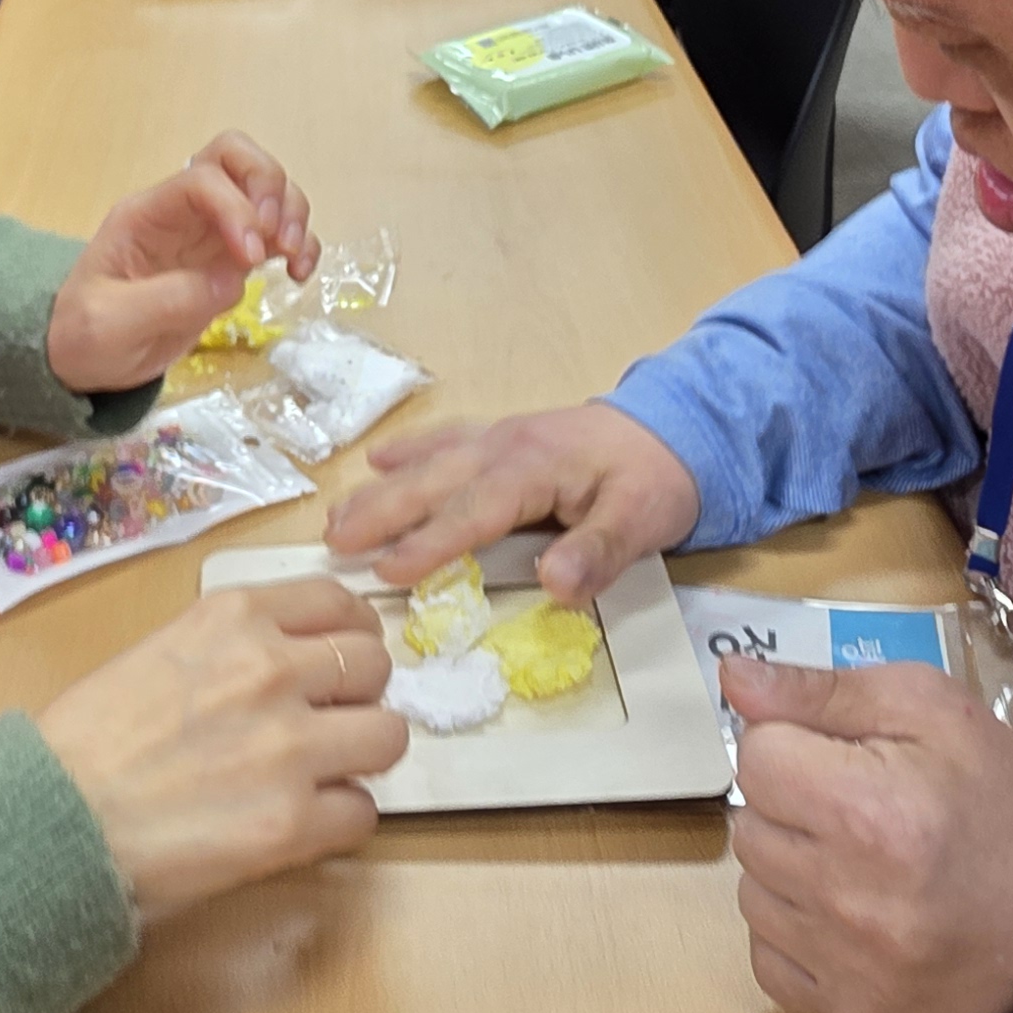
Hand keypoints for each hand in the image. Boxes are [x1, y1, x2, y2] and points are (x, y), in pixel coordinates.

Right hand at [37, 580, 405, 919]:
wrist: (51, 821)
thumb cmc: (85, 742)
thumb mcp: (158, 653)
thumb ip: (229, 649)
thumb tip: (283, 664)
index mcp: (233, 618)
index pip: (338, 601)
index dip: (349, 633)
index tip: (341, 655)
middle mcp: (272, 669)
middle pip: (375, 665)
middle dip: (358, 694)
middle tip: (328, 721)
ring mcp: (291, 746)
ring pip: (388, 736)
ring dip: (360, 756)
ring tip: (324, 773)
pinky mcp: (293, 822)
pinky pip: (363, 813)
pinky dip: (339, 820)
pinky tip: (302, 823)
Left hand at [48, 131, 316, 390]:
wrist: (81, 361)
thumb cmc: (83, 336)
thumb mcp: (108, 324)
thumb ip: (166, 300)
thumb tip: (233, 280)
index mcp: (146, 215)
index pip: (202, 180)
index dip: (236, 208)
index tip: (250, 259)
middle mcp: (182, 213)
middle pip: (237, 158)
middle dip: (271, 188)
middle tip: (279, 240)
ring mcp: (209, 234)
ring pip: (266, 189)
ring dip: (293, 214)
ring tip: (293, 260)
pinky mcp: (229, 262)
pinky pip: (275, 234)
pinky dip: (299, 244)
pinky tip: (298, 275)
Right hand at [324, 402, 699, 605]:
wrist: (678, 430)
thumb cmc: (655, 479)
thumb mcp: (642, 521)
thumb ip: (597, 553)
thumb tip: (556, 582)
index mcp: (535, 468)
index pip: (473, 511)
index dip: (429, 542)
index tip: (389, 570)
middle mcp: (506, 446)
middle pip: (433, 482)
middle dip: (381, 513)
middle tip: (334, 544)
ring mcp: (500, 436)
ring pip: (428, 462)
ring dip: (381, 490)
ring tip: (336, 518)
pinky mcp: (502, 436)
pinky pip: (445, 440)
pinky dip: (409, 451)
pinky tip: (377, 462)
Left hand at [728, 660, 1012, 1012]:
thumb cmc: (996, 796)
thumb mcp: (928, 709)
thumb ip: (820, 690)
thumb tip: (734, 677)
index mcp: (869, 810)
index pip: (757, 758)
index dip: (797, 746)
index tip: (846, 760)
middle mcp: (850, 899)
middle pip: (749, 826)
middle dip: (793, 808)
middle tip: (862, 812)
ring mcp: (849, 970)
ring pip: (753, 893)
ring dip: (792, 872)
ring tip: (862, 865)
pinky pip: (770, 960)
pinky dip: (799, 934)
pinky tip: (853, 917)